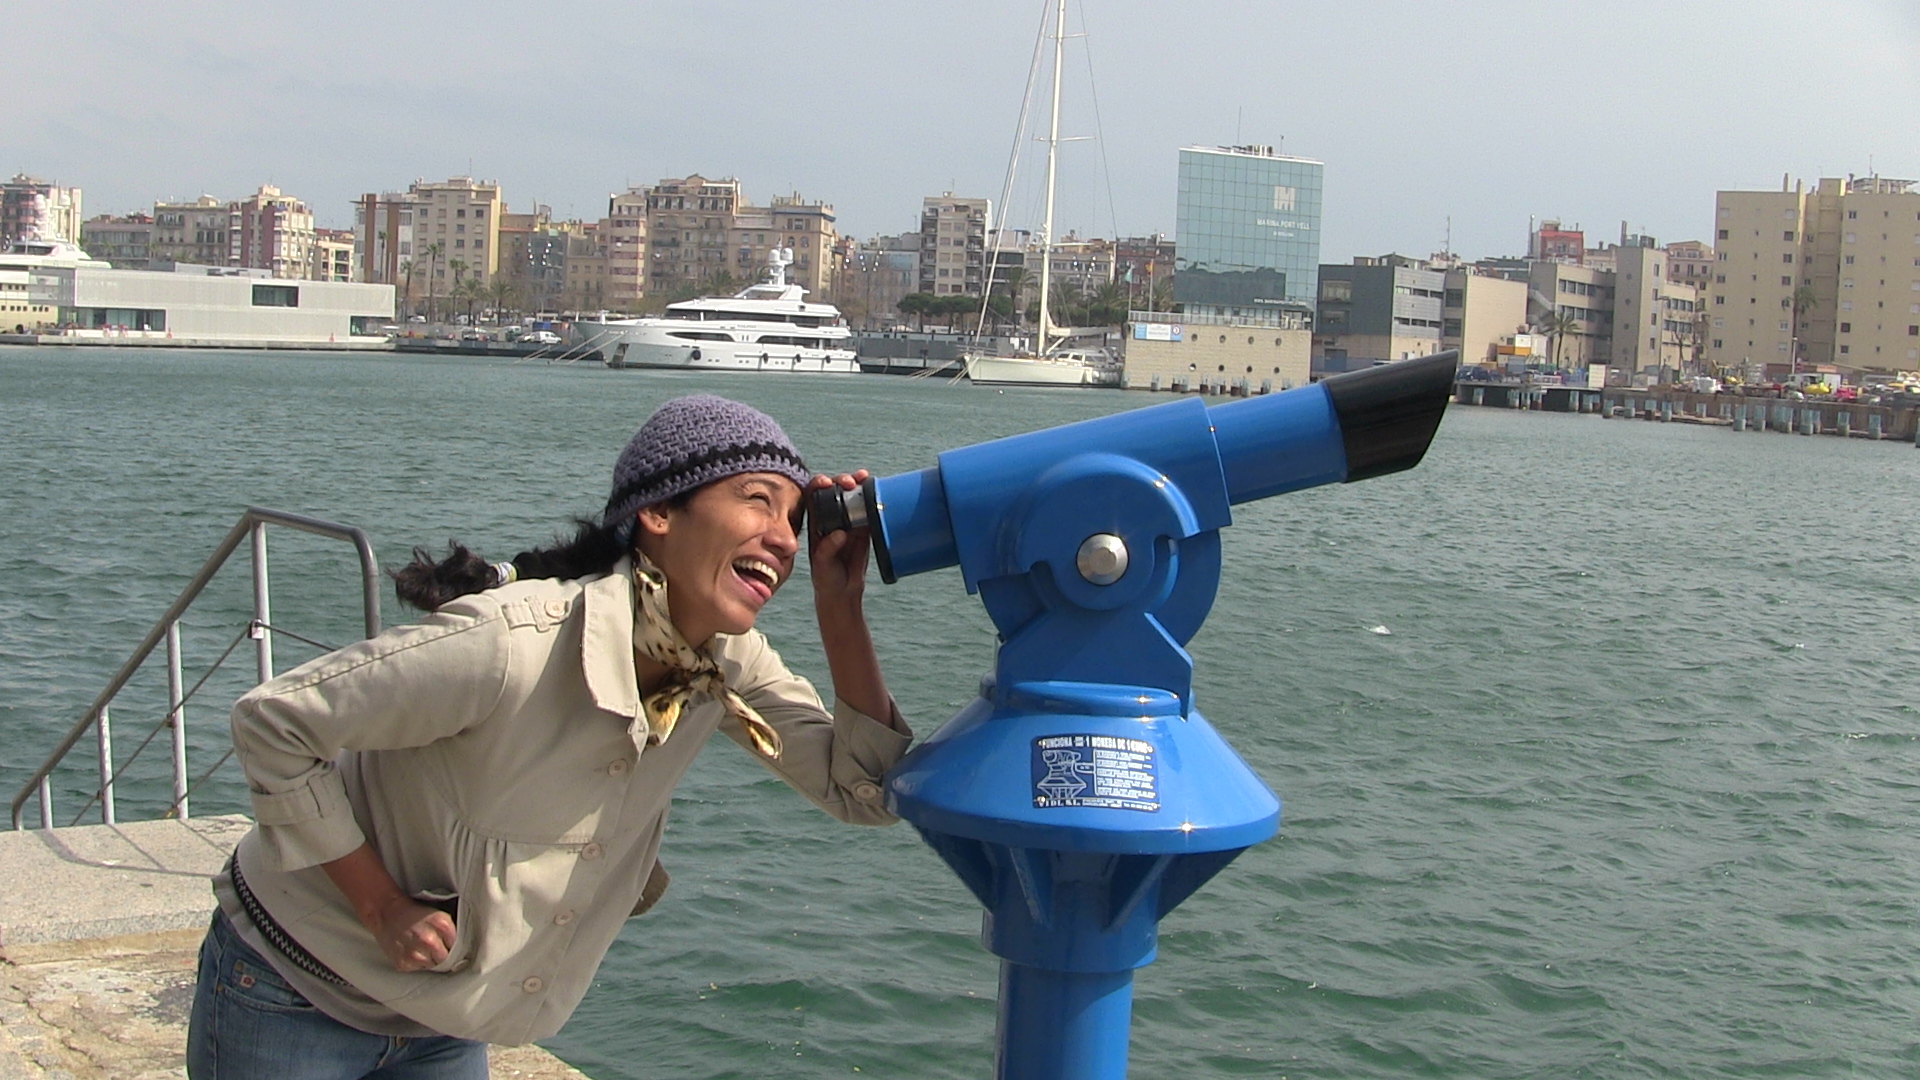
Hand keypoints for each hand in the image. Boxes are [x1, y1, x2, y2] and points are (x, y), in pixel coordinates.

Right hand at [370, 895, 456, 972]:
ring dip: (431, 960)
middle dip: (444, 955)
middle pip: (447, 959)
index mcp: (443, 925)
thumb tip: (463, 950)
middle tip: (436, 947)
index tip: (452, 946)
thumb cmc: (414, 913)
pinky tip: (412, 951)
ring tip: (422, 948)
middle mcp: (430, 940)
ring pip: (434, 966)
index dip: (455, 947)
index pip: (459, 946)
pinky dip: (417, 963)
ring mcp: (416, 954)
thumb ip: (451, 931)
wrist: (386, 913)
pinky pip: (419, 969)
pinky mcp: (404, 964)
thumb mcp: (438, 915)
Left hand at [807, 470, 871, 612]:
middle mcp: (831, 518)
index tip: (827, 482)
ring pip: (852, 496)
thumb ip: (828, 549)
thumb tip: (840, 533)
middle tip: (850, 482)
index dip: (818, 484)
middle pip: (834, 490)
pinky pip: (869, 509)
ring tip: (864, 477)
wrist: (844, 592)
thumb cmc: (826, 579)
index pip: (813, 496)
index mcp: (815, 523)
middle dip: (841, 480)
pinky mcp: (864, 529)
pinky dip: (872, 498)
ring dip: (858, 484)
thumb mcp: (822, 565)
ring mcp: (848, 522)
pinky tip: (876, 489)